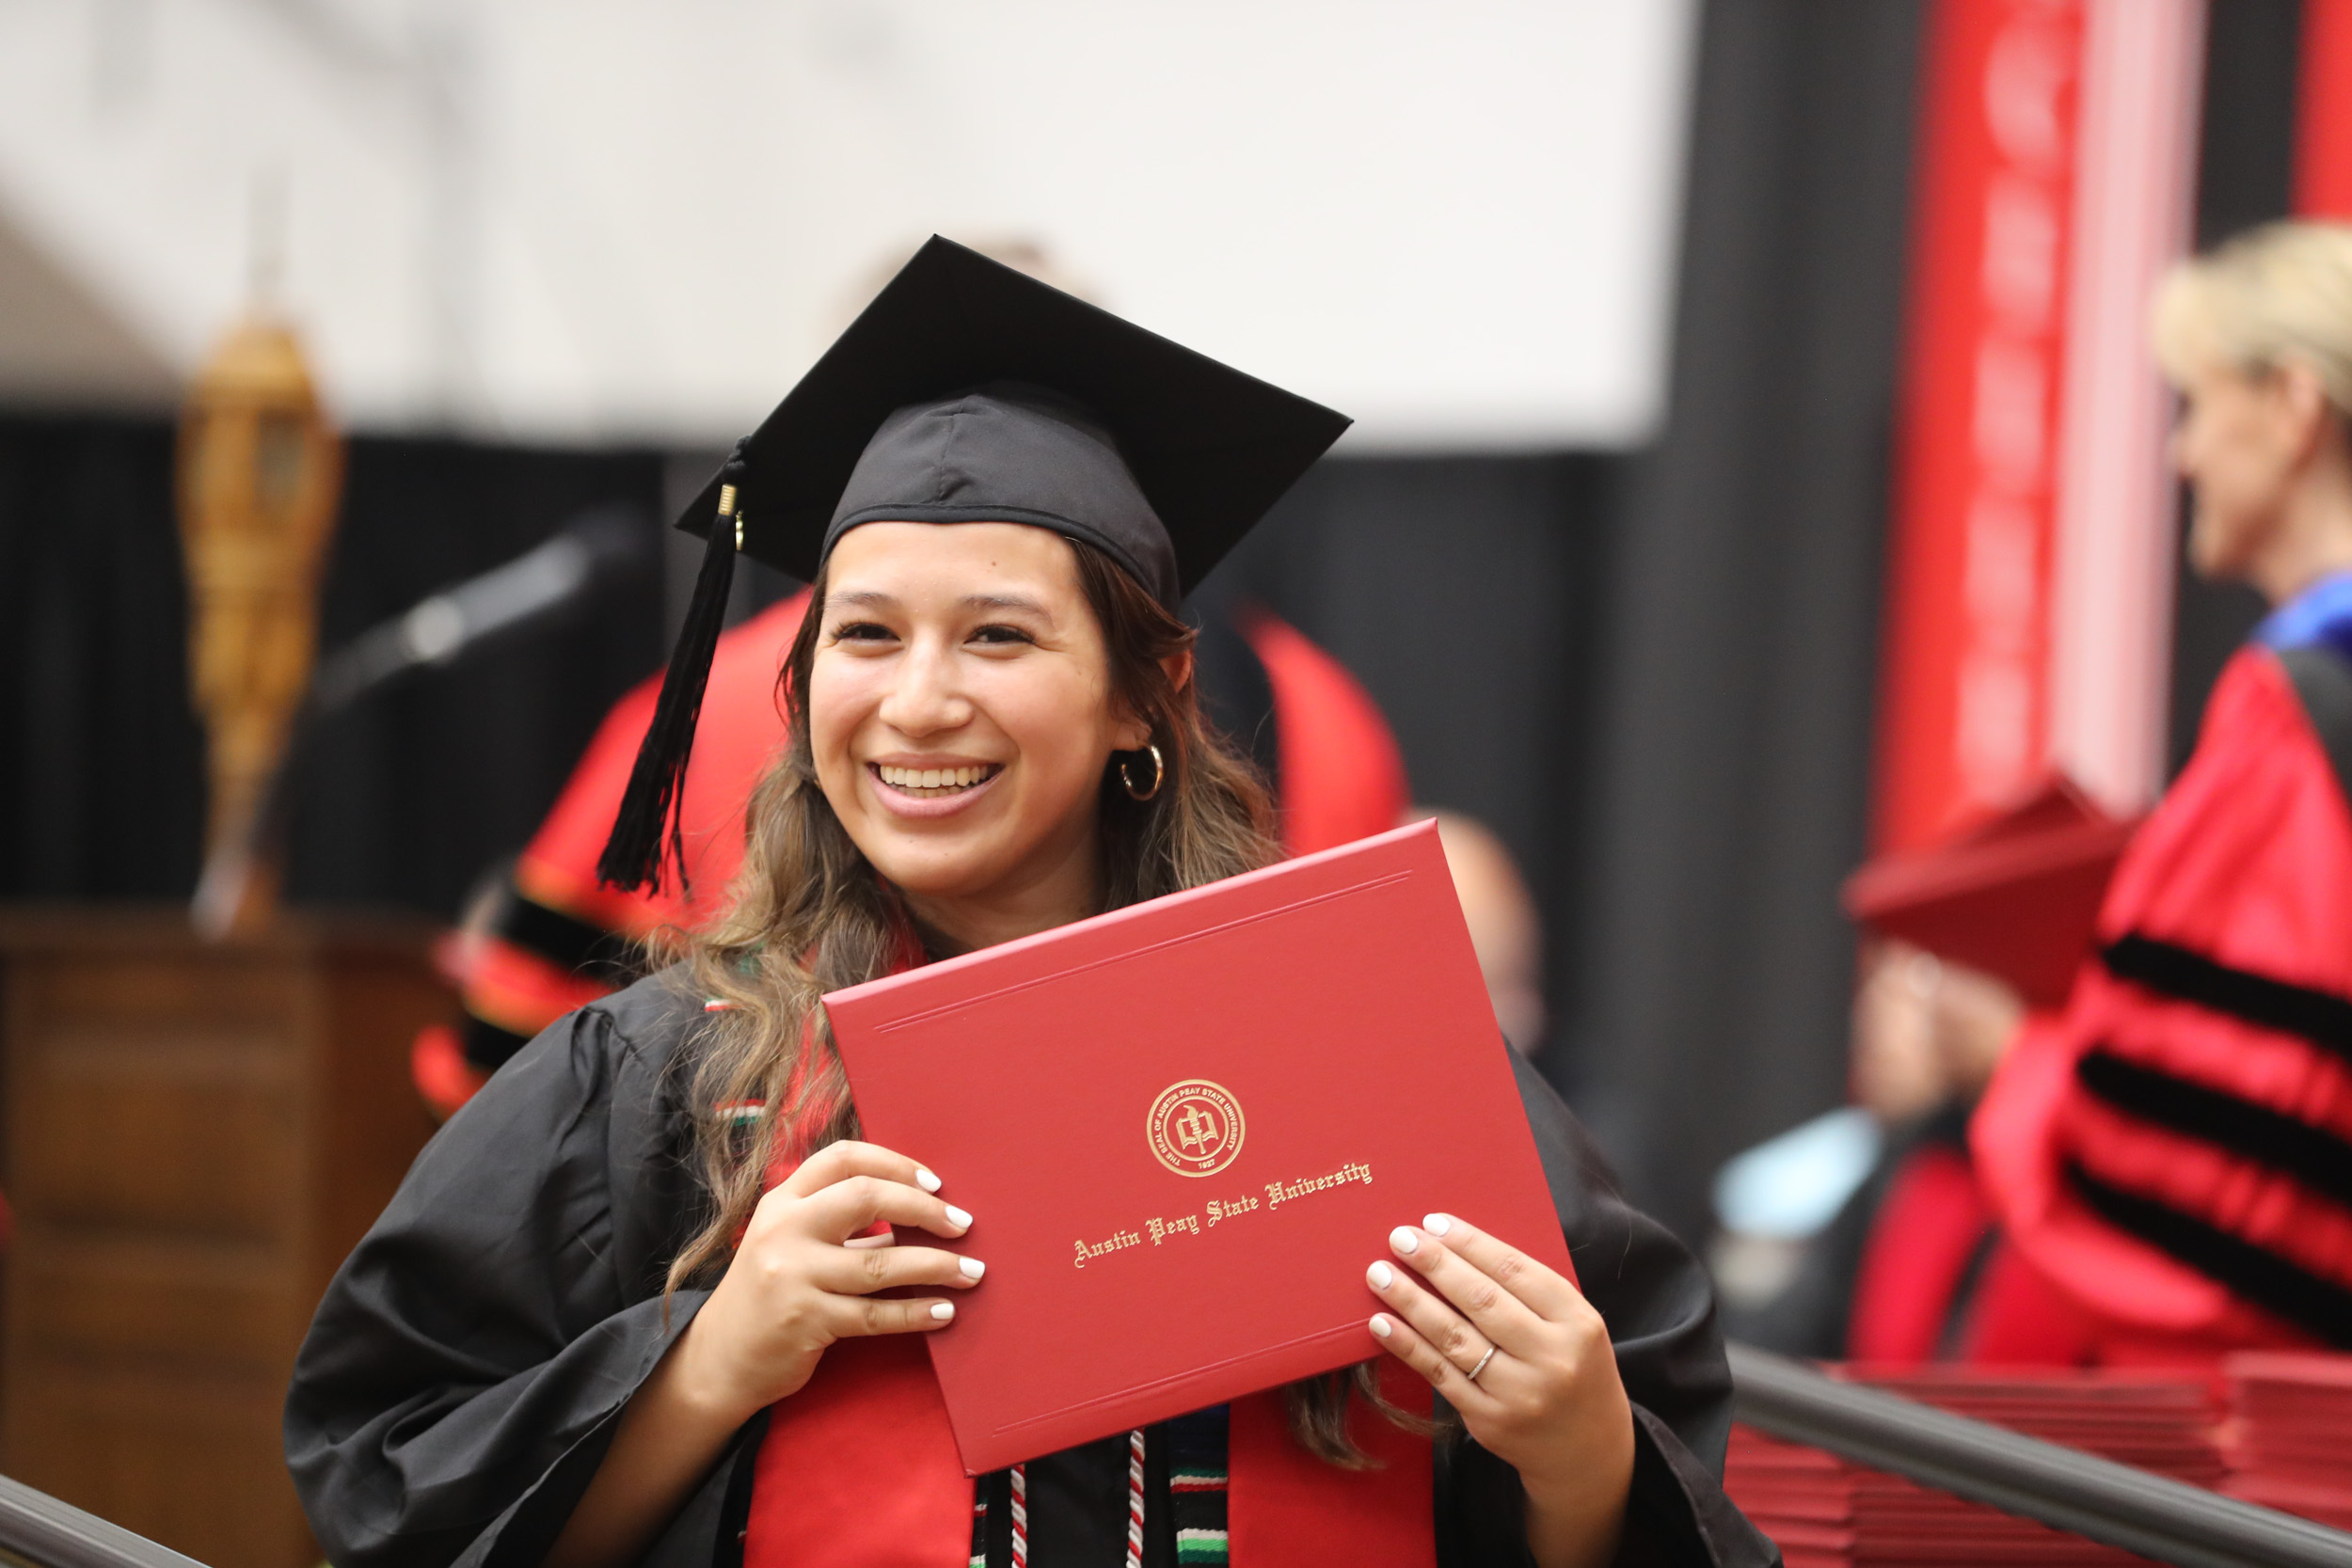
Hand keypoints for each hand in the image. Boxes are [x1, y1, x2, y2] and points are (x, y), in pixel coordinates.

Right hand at [668, 1140, 982, 1422]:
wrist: (720, 1359)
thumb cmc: (769, 1292)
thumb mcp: (790, 1241)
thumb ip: (840, 1221)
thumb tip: (916, 1208)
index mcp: (783, 1201)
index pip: (843, 1159)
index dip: (895, 1163)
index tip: (934, 1182)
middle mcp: (785, 1230)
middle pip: (866, 1197)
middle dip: (924, 1209)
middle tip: (962, 1224)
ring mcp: (792, 1276)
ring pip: (881, 1263)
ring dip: (936, 1266)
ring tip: (972, 1272)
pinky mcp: (805, 1321)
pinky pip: (876, 1315)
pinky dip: (916, 1312)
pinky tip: (944, 1310)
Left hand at [1366, 1213, 1632, 1567]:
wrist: (1587, 1451)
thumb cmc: (1574, 1370)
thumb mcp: (1574, 1326)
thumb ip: (1529, 1293)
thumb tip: (1458, 1249)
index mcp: (1578, 1323)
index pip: (1515, 1271)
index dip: (1470, 1244)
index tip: (1433, 1223)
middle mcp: (1551, 1358)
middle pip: (1482, 1301)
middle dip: (1435, 1264)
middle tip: (1400, 1238)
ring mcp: (1518, 1393)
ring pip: (1455, 1337)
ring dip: (1410, 1301)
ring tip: (1380, 1274)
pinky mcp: (1489, 1420)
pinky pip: (1440, 1376)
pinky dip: (1408, 1346)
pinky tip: (1383, 1323)